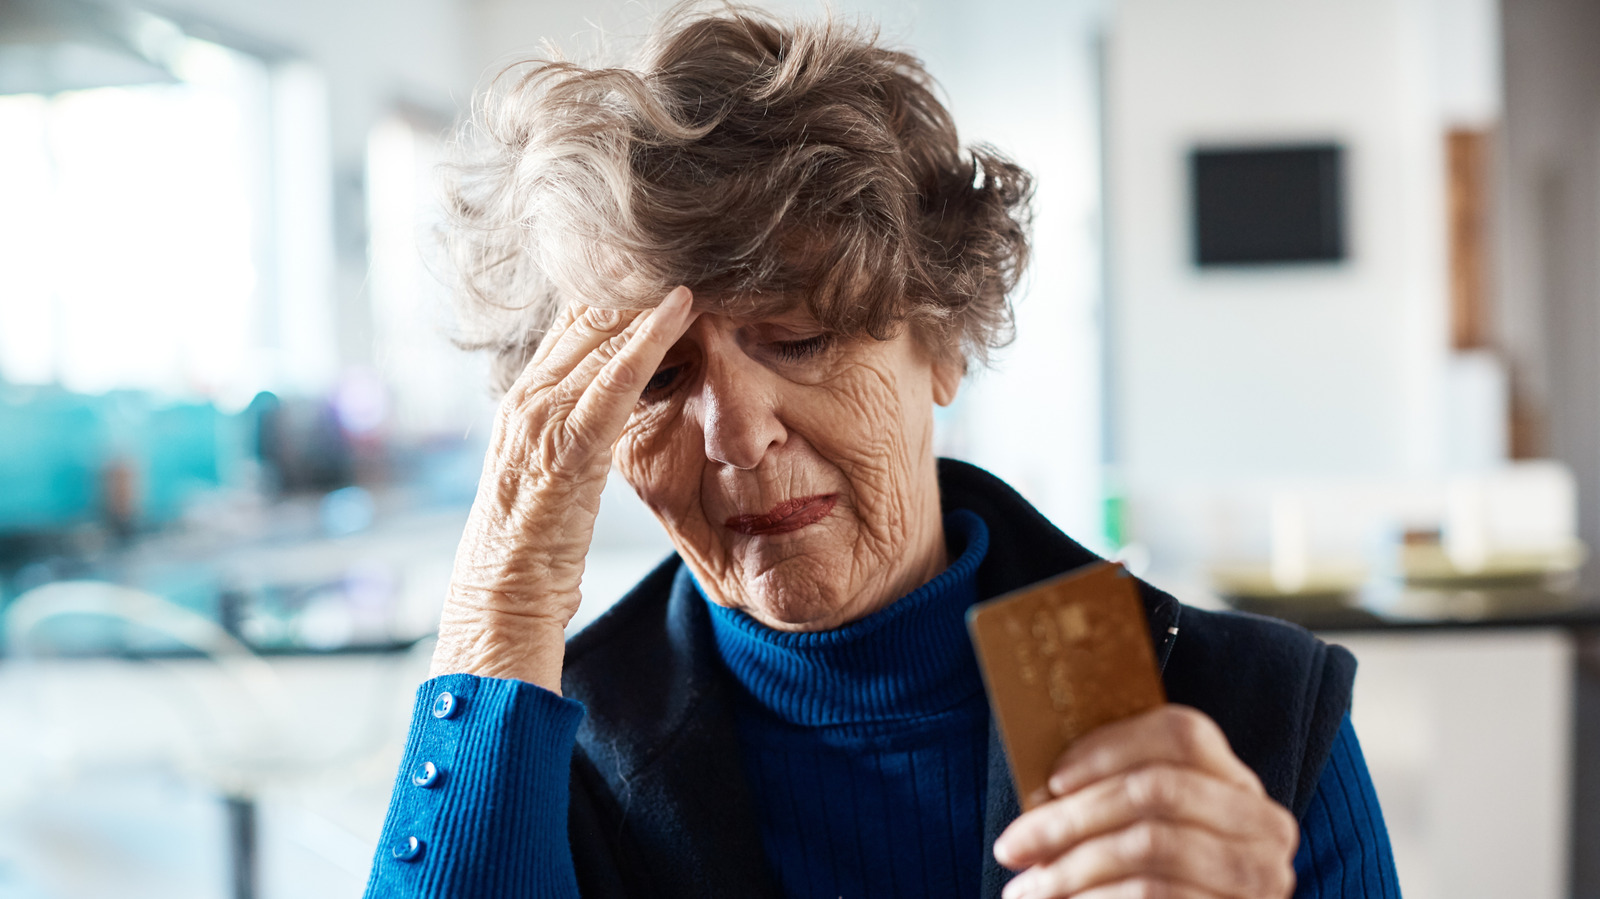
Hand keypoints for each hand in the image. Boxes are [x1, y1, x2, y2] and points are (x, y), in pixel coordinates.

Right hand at [430, 287, 696, 690]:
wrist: (500, 597)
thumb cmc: (537, 543)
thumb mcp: (558, 470)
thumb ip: (580, 426)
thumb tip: (620, 398)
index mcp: (525, 396)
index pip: (577, 317)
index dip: (621, 281)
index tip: (667, 250)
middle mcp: (528, 394)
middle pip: (588, 311)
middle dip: (638, 272)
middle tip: (694, 236)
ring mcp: (541, 417)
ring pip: (602, 333)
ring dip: (650, 292)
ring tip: (698, 253)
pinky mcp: (566, 446)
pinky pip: (614, 380)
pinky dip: (649, 340)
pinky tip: (681, 307)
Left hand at [993, 705, 1297, 898]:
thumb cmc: (1150, 883)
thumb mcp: (1139, 830)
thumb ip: (1112, 796)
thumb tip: (1042, 787)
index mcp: (1238, 785)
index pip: (1183, 733)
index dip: (1112, 747)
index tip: (1052, 780)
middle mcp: (1264, 826)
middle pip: (1156, 788)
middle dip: (1071, 818)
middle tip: (1012, 846)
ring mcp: (1260, 877)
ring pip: (1148, 844)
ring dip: (1072, 867)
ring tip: (1026, 889)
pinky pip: (1152, 894)